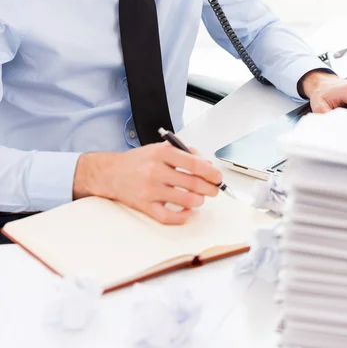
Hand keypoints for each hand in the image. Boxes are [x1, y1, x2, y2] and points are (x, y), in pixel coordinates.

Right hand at [73, 142, 222, 224]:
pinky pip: (168, 217)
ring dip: (198, 201)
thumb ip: (184, 153)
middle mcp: (156, 171)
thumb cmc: (138, 161)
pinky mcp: (145, 206)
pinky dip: (183, 216)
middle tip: (213, 190)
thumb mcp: (160, 148)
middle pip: (192, 183)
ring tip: (199, 199)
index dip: (210, 172)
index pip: (193, 163)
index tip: (218, 176)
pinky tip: (187, 212)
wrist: (110, 173)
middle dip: (209, 188)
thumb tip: (207, 164)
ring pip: (185, 200)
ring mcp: (150, 190)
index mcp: (161, 153)